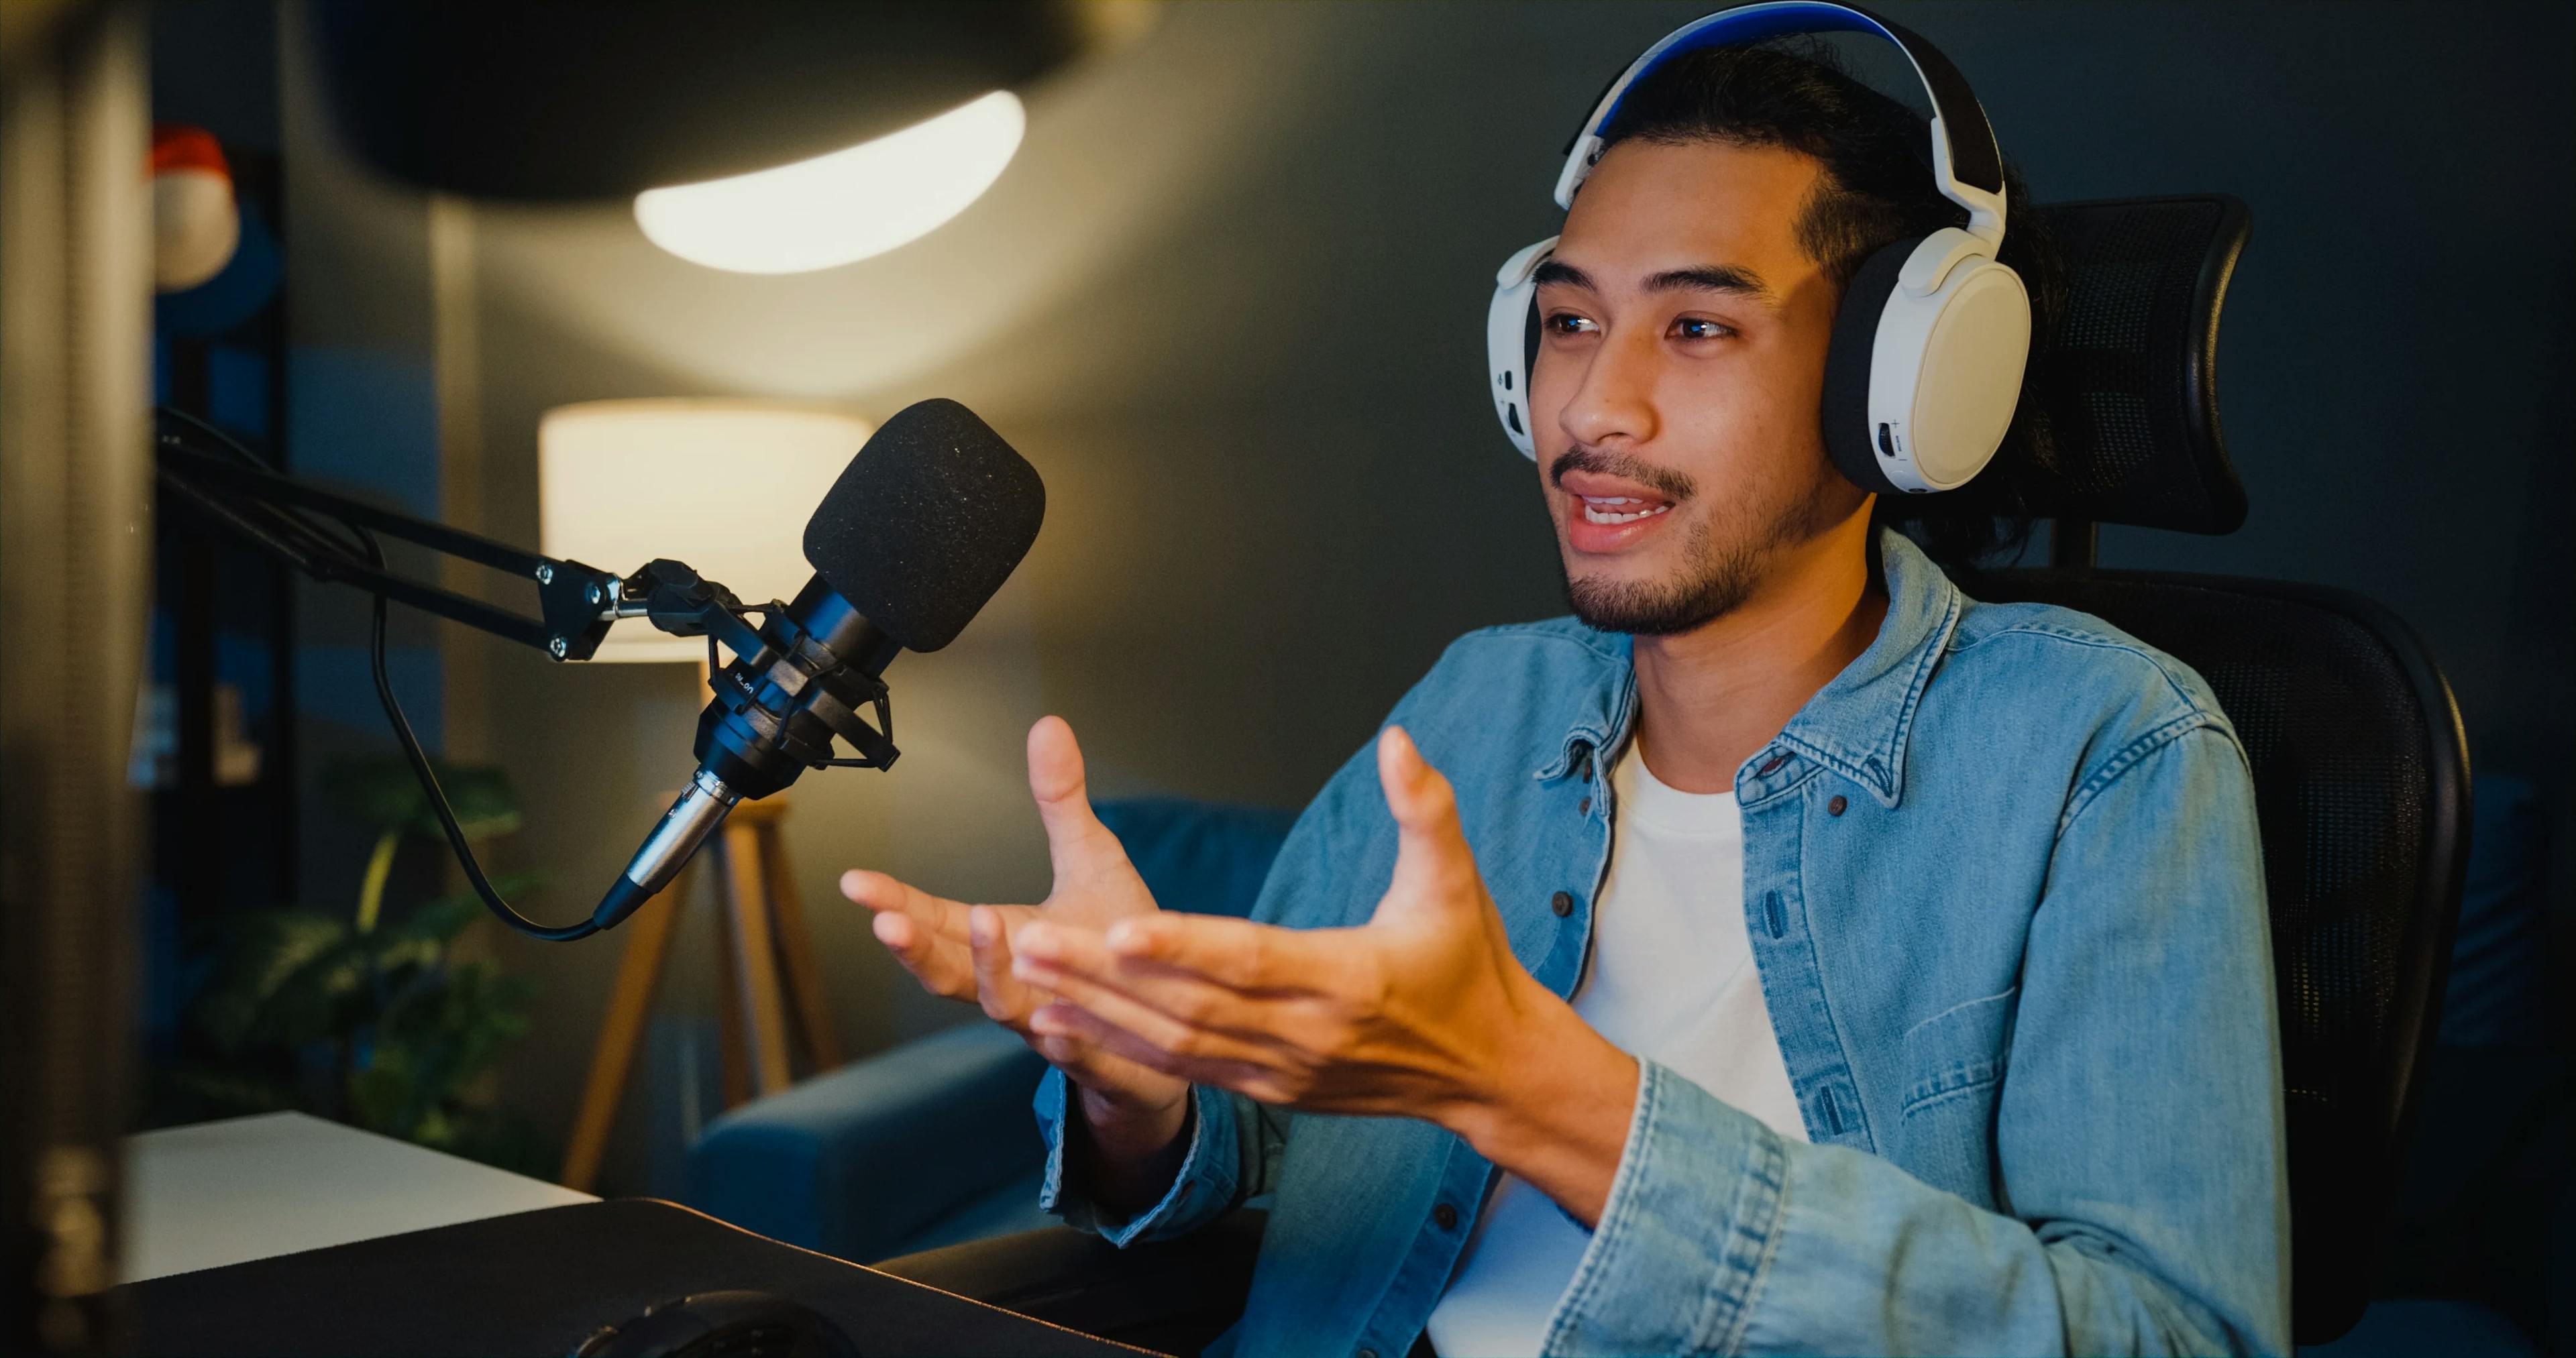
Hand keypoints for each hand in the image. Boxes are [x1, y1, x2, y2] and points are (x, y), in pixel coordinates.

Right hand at [841, 716, 1187, 1148]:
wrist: (1173, 1012)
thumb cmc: (1119, 938)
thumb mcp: (1091, 857)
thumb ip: (1062, 800)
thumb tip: (1047, 725)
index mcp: (1002, 940)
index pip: (935, 920)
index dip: (894, 902)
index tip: (854, 883)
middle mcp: (1012, 984)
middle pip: (948, 971)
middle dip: (916, 947)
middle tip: (888, 921)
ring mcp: (1049, 1019)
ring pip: (1001, 1006)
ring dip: (987, 972)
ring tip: (988, 925)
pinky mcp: (1097, 1047)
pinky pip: (1074, 1049)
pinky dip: (1062, 1039)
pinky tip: (1054, 1023)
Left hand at [1007, 726, 1637, 1222]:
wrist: (1490, 1070)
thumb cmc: (1470, 968)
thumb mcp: (1459, 881)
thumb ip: (1425, 808)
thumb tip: (1398, 741)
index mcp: (1348, 978)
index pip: (1249, 960)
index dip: (1180, 946)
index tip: (1118, 925)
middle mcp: (1306, 1034)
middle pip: (1189, 1005)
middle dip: (1104, 977)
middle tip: (1032, 943)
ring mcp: (1284, 1069)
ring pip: (1176, 1043)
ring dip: (1099, 1012)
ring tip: (1029, 978)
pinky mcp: (1270, 1089)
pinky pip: (1186, 1068)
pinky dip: (1123, 1046)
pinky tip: (1068, 1022)